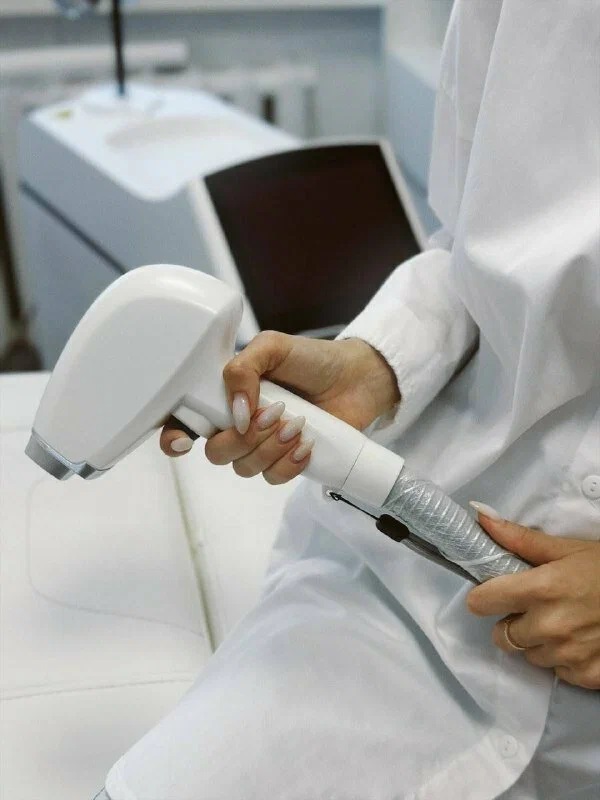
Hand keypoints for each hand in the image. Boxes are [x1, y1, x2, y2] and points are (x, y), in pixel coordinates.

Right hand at [160, 331, 399, 484]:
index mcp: (225, 395)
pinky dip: (289, 463)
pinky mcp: (287, 462)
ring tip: (299, 424)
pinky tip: (307, 444)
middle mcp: (238, 424)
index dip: (175, 437)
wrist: (357, 378)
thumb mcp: (273, 346)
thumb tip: (236, 413)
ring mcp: (262, 446)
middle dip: (244, 438)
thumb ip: (243, 369)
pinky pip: (272, 478)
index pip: (185, 422)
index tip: (184, 442)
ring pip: (245, 468)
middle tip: (275, 414)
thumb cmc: (312, 359)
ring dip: (271, 448)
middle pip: (216, 453)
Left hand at [467, 506, 599, 689]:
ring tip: (563, 622)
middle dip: (513, 622)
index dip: (485, 597)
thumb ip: (519, 539)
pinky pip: (559, 673)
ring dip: (539, 642)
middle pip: (503, 636)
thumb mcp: (566, 548)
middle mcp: (550, 626)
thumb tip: (481, 518)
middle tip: (535, 608)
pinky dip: (565, 660)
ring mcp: (569, 655)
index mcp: (540, 589)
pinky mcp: (588, 675)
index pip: (482, 602)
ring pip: (530, 656)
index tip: (493, 593)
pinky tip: (580, 640)